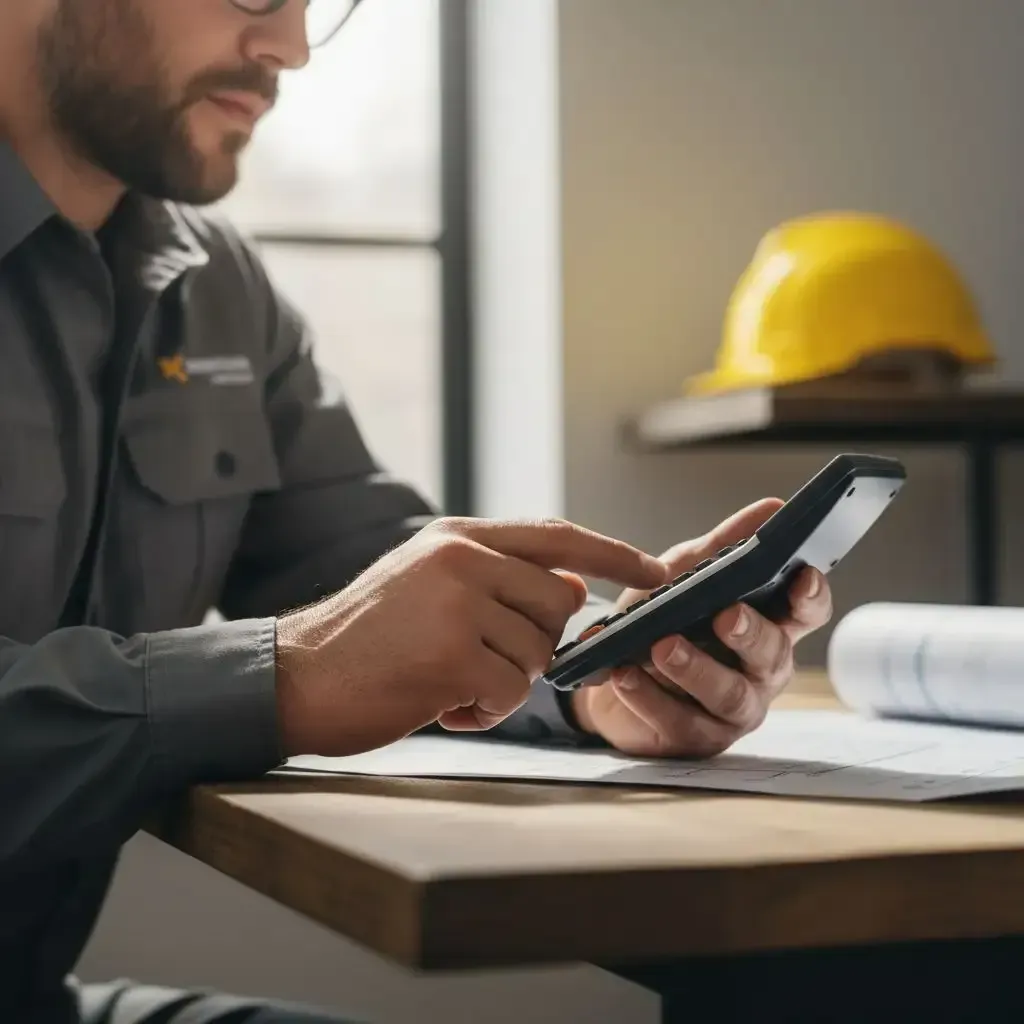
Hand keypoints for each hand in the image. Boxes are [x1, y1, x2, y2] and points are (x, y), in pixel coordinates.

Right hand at [275, 517, 666, 756]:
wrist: (295, 675)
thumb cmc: (366, 636)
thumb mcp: (426, 581)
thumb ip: (496, 575)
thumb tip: (570, 584)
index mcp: (457, 536)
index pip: (555, 535)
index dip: (612, 553)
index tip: (655, 572)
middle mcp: (461, 559)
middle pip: (557, 604)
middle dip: (534, 644)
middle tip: (480, 661)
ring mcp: (456, 604)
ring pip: (537, 654)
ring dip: (502, 683)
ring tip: (448, 683)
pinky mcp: (451, 655)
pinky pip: (510, 692)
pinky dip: (484, 711)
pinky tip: (442, 706)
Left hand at [570, 499, 832, 757]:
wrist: (609, 672)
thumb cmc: (661, 618)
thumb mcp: (686, 573)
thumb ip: (724, 546)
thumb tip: (771, 508)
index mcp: (768, 624)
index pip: (806, 611)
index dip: (811, 596)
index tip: (802, 575)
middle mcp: (760, 671)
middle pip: (772, 654)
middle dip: (750, 632)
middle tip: (725, 614)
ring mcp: (732, 711)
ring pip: (728, 694)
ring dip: (695, 668)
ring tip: (661, 646)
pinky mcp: (695, 739)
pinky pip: (679, 721)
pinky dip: (648, 696)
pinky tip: (625, 675)